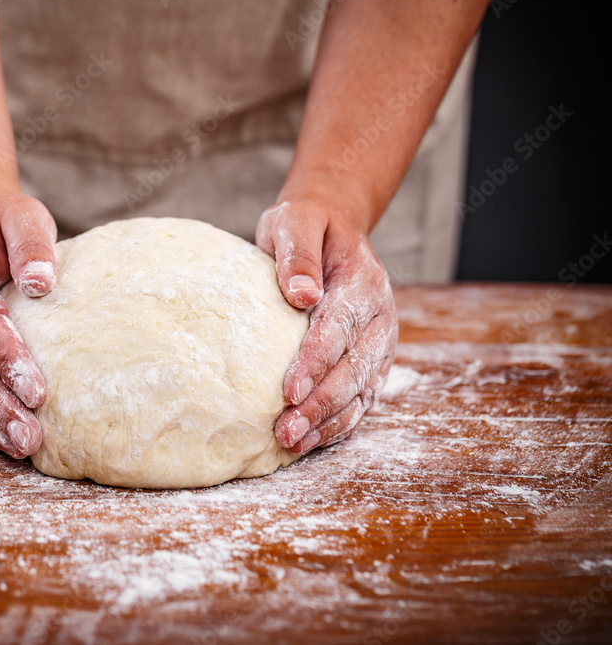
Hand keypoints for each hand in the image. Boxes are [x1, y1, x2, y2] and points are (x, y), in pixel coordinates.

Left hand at [256, 196, 397, 453]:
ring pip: (360, 391)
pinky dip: (338, 423)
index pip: (339, 328)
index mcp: (363, 283)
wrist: (332, 229)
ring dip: (328, 421)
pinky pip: (361, 398)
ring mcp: (380, 342)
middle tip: (285, 430)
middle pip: (353, 368)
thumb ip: (297, 254)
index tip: (289, 390)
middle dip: (320, 403)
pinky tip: (309, 440)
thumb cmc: (306, 227)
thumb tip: (301, 294)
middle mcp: (380, 317)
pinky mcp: (372, 360)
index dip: (315, 361)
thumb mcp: (296, 222)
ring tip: (292, 443)